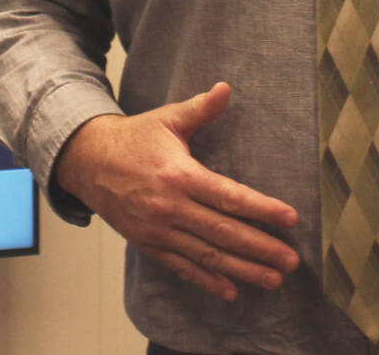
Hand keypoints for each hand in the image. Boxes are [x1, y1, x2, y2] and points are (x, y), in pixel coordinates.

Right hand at [55, 82, 299, 302]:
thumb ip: (200, 108)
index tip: (290, 219)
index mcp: (179, 175)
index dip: (262, 209)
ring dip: (242, 270)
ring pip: (207, 256)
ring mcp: (159, 231)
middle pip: (223, 232)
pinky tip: (232, 291)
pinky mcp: (149, 245)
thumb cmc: (134, 138)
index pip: (228, 196)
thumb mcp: (167, 118)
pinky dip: (207, 282)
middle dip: (260, 248)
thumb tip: (226, 88)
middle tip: (291, 260)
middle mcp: (170, 208)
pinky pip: (182, 267)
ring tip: (273, 279)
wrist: (87, 162)